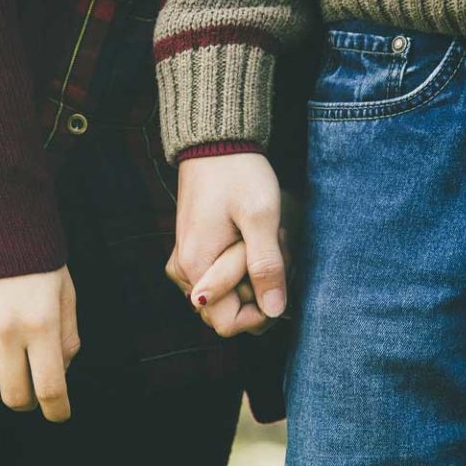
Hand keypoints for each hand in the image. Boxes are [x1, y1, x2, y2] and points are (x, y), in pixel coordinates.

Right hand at [0, 265, 79, 421]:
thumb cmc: (38, 263)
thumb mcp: (65, 294)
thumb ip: (68, 337)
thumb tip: (61, 374)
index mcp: (42, 324)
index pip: (50, 387)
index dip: (58, 410)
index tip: (61, 415)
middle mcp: (6, 331)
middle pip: (16, 397)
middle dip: (30, 401)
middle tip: (35, 389)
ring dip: (0, 391)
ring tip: (9, 373)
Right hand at [166, 153, 286, 335]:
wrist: (216, 142)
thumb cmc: (239, 174)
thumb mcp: (261, 219)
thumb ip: (266, 268)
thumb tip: (274, 311)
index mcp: (197, 268)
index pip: (227, 324)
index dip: (260, 315)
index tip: (280, 284)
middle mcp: (185, 271)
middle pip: (227, 311)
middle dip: (259, 291)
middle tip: (276, 250)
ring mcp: (187, 260)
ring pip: (227, 294)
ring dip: (254, 276)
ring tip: (269, 239)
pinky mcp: (194, 249)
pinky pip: (221, 276)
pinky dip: (243, 265)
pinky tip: (256, 238)